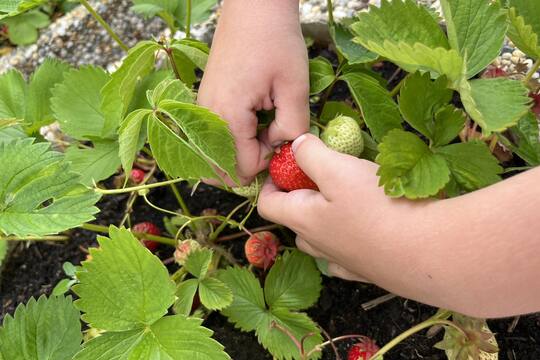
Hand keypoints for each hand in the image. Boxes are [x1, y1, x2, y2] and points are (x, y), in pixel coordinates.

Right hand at [198, 0, 309, 183]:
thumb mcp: (295, 86)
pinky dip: (234, 139)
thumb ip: (292, 127)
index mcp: (227, 117)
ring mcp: (202, 111)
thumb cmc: (275, 42)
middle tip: (274, 135)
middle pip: (223, 170)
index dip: (268, 162)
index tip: (284, 137)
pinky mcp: (205, 103)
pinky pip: (216, 138)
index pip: (242, 169)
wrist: (253, 9)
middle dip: (252, 163)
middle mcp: (207, 119)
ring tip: (265, 125)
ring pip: (218, 156)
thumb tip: (281, 147)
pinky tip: (254, 118)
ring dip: (243, 151)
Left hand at [259, 134, 539, 317]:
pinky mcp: (370, 271)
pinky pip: (347, 256)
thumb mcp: (338, 169)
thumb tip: (294, 146)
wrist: (428, 252)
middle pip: (294, 222)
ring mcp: (343, 262)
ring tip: (345, 199)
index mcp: (303, 220)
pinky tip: (363, 229)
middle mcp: (318, 246)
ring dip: (324, 220)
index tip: (284, 165)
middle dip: (299, 198)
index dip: (268, 183)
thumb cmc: (377, 206)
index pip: (267, 205)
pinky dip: (348, 241)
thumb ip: (310, 154)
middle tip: (320, 176)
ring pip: (321, 241)